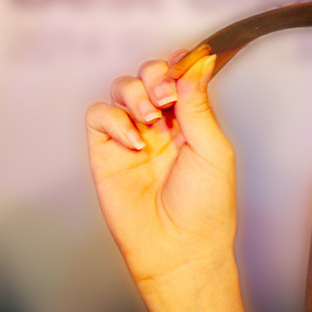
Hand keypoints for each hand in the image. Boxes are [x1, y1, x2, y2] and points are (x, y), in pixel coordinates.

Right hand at [85, 51, 237, 288]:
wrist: (180, 249)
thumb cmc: (206, 207)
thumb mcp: (212, 148)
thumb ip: (199, 104)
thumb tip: (198, 61)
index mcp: (191, 120)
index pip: (179, 75)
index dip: (179, 64)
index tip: (185, 63)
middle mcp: (161, 124)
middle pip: (148, 74)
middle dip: (156, 75)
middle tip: (167, 98)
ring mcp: (132, 136)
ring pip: (121, 88)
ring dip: (135, 93)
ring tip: (151, 120)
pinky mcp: (105, 152)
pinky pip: (98, 116)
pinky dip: (114, 119)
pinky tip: (134, 142)